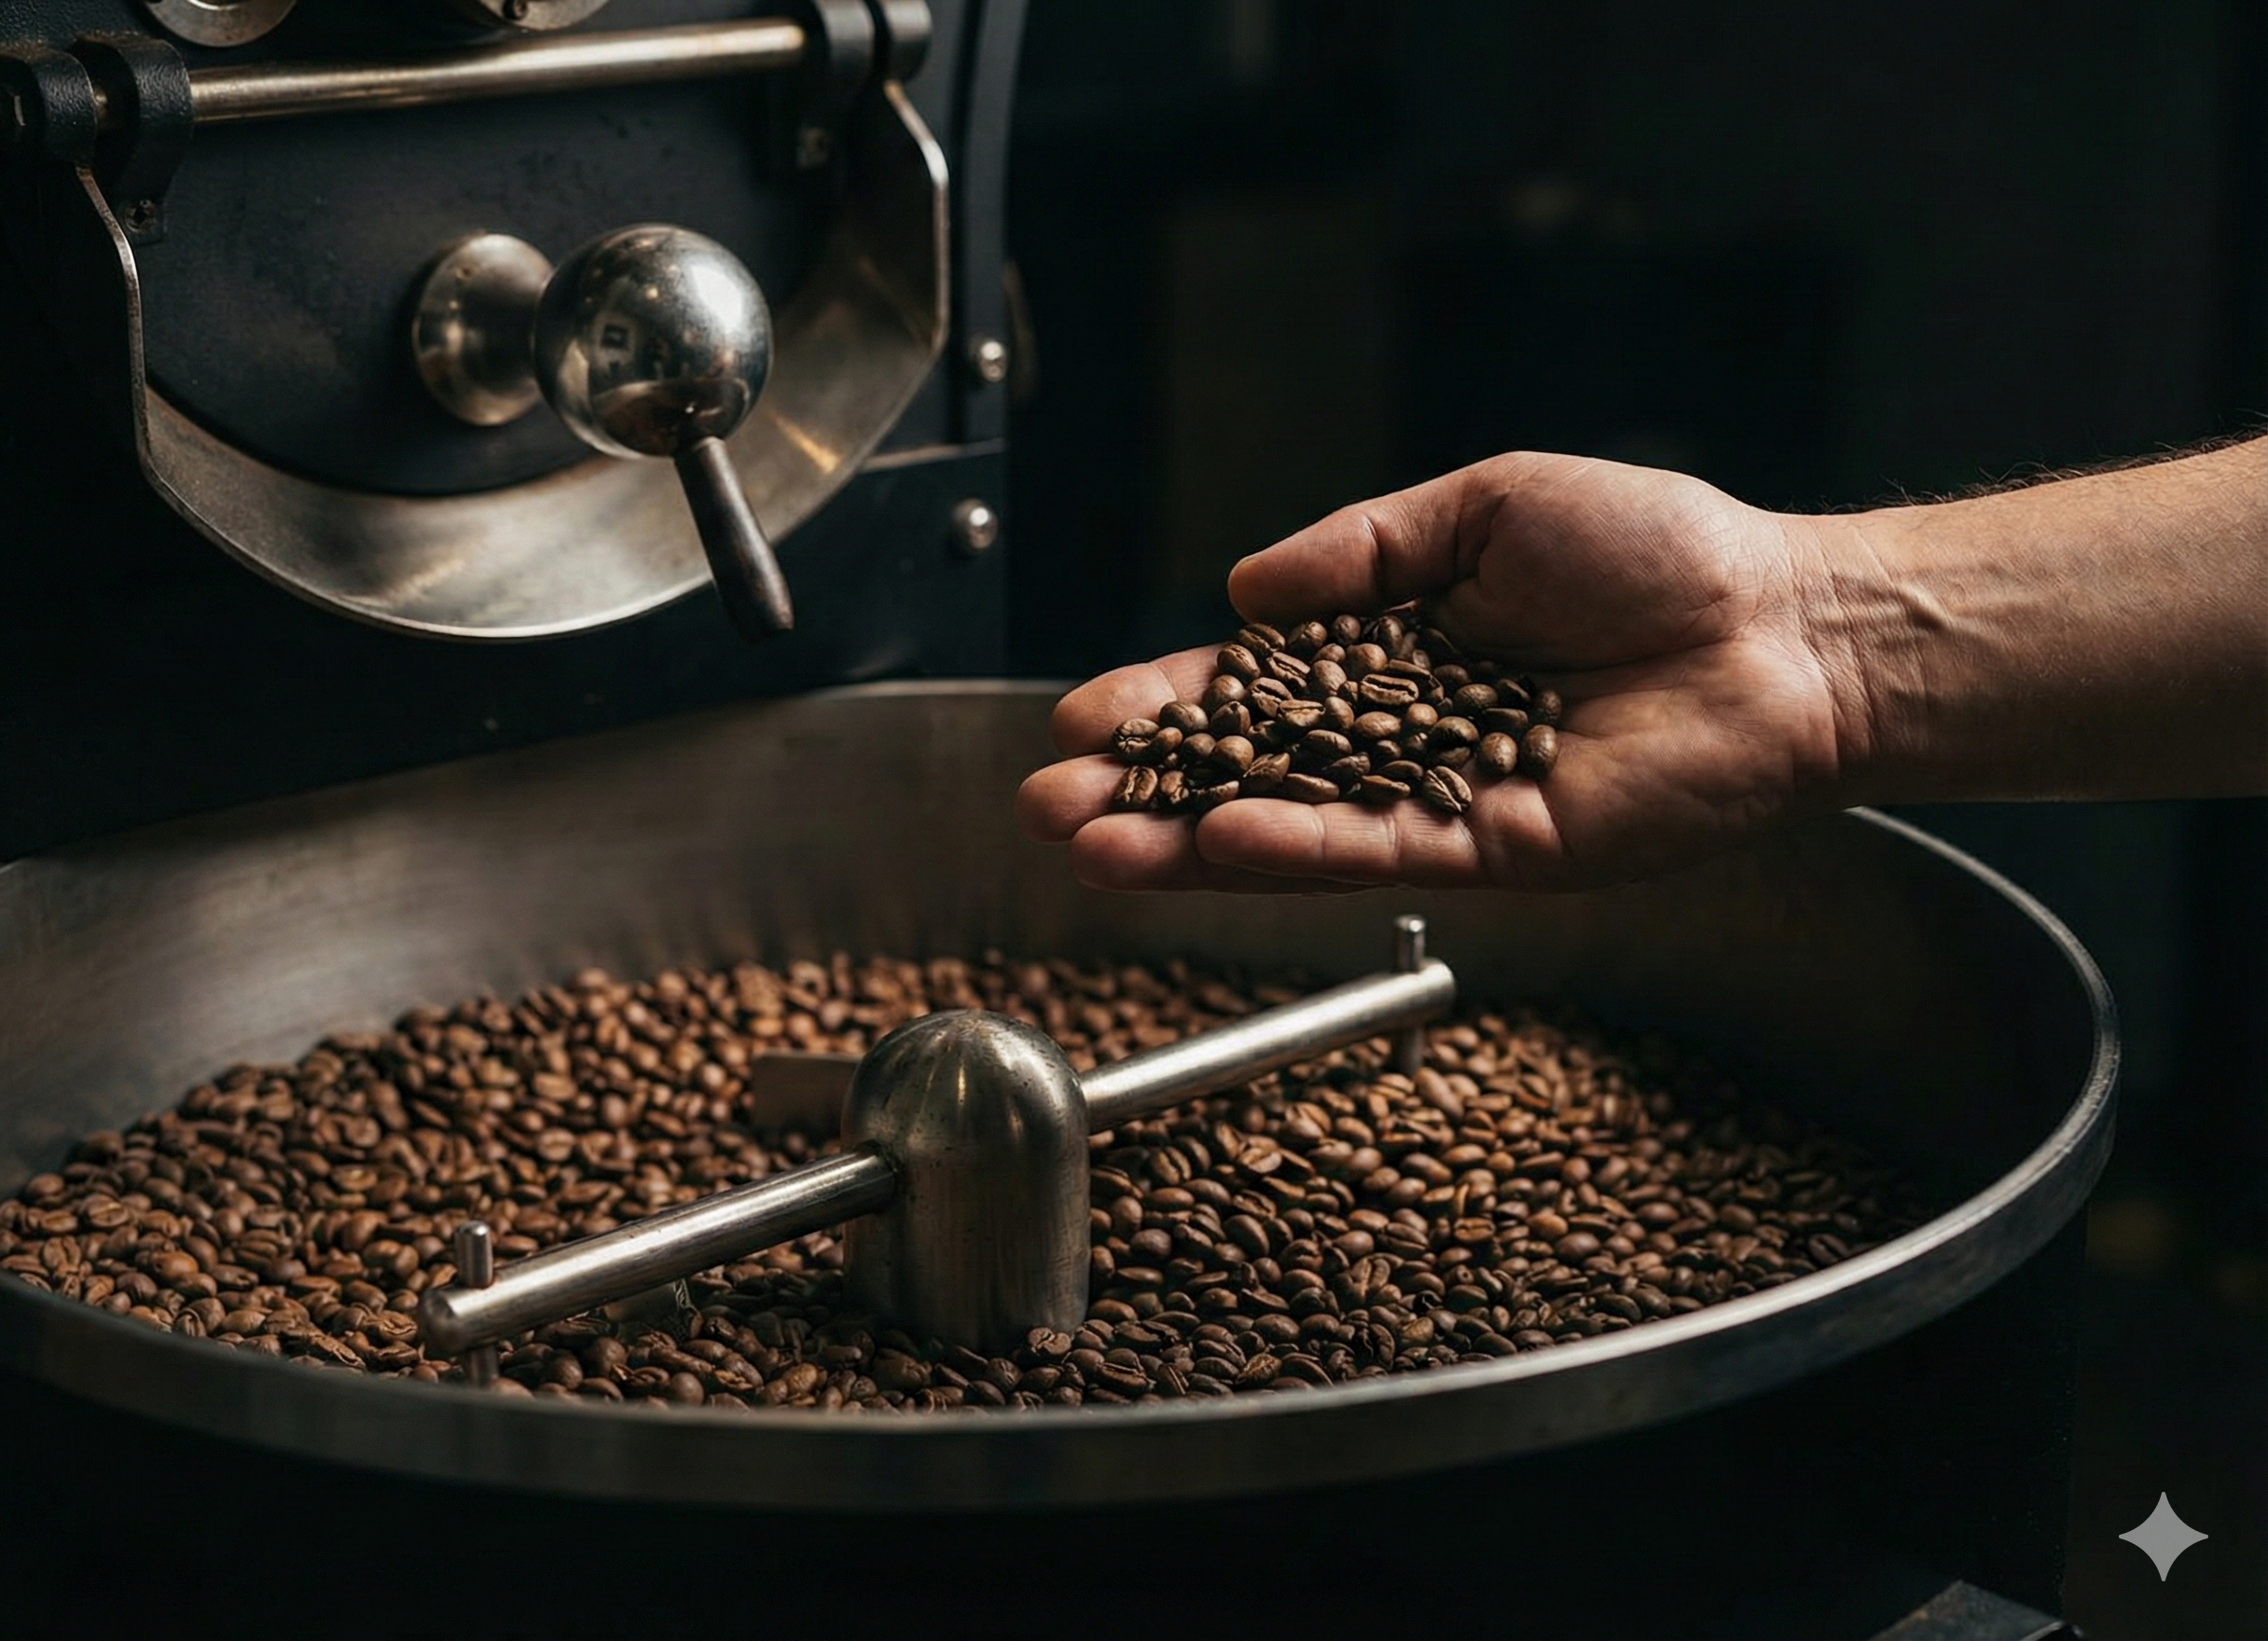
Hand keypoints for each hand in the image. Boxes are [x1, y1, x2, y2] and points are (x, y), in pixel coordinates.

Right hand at [1016, 451, 1859, 890]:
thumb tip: (1242, 591)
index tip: (1084, 720)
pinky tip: (1218, 840)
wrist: (1782, 624)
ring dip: (1190, 840)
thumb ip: (1361, 549)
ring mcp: (1445, 798)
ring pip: (1296, 827)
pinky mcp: (1497, 848)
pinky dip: (1297, 848)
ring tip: (1091, 845)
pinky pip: (1380, 853)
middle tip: (1051, 804)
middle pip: (1252, 771)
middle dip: (1148, 790)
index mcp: (1398, 649)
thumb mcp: (1483, 505)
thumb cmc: (1654, 548)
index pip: (1254, 686)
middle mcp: (1406, 734)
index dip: (1168, 703)